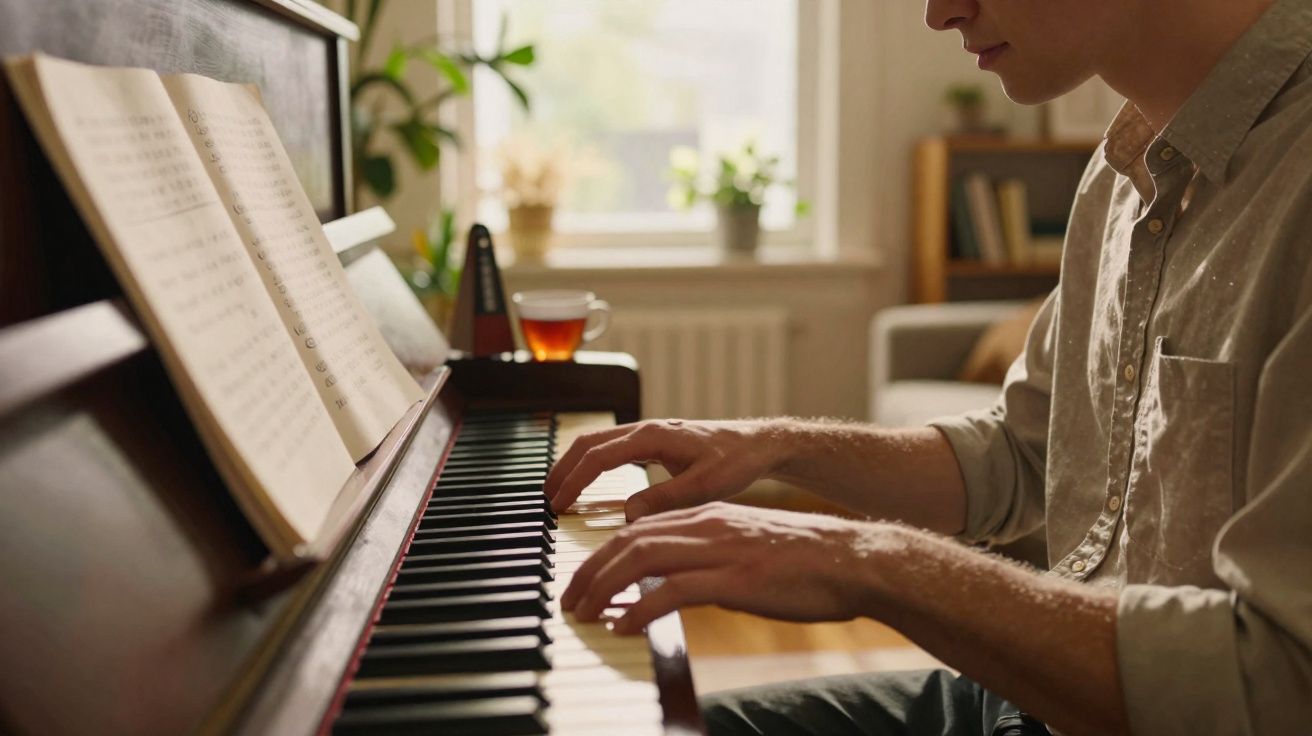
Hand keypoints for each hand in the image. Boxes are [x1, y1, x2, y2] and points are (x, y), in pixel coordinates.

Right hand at [545, 419, 784, 519]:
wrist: (758, 445)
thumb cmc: (736, 462)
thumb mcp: (703, 486)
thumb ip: (664, 498)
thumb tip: (627, 513)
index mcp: (653, 436)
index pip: (599, 456)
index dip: (575, 480)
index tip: (559, 505)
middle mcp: (646, 430)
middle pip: (589, 443)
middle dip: (563, 469)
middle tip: (547, 499)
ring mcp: (649, 434)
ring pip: (598, 443)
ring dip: (575, 465)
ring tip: (559, 491)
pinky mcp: (655, 442)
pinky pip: (612, 449)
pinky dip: (592, 464)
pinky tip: (589, 483)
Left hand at [560, 502, 894, 634]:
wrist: (852, 561)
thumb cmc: (803, 562)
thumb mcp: (745, 550)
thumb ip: (707, 560)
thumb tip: (673, 586)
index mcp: (708, 516)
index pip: (639, 528)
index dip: (602, 553)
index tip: (582, 580)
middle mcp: (708, 525)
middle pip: (629, 540)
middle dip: (589, 570)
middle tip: (570, 601)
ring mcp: (721, 550)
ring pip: (643, 559)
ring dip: (604, 587)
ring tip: (585, 614)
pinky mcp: (736, 580)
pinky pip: (675, 592)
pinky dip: (641, 609)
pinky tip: (624, 627)